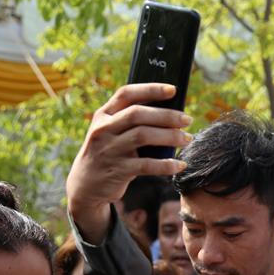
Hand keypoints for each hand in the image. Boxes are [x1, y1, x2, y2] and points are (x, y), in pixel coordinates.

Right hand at [66, 83, 191, 243]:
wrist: (86, 184)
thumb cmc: (110, 153)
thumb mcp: (112, 133)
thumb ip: (132, 122)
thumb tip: (171, 114)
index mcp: (104, 115)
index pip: (126, 94)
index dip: (150, 89)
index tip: (173, 90)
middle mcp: (104, 129)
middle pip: (137, 114)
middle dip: (166, 115)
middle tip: (187, 120)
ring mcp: (109, 149)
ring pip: (143, 136)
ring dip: (169, 136)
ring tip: (187, 139)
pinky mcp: (117, 170)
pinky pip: (146, 165)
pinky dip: (166, 165)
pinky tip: (180, 164)